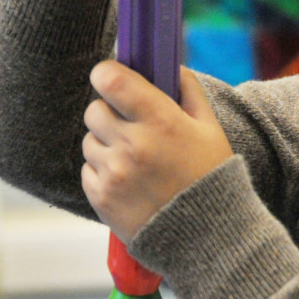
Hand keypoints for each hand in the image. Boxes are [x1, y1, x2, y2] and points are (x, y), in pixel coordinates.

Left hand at [81, 61, 233, 242]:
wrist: (206, 233)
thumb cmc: (210, 174)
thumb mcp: (209, 127)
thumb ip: (188, 89)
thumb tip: (168, 64)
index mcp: (160, 121)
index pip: (111, 80)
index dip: (107, 73)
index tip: (113, 77)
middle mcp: (132, 145)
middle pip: (94, 110)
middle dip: (109, 112)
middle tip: (130, 123)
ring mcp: (113, 173)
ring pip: (89, 140)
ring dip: (106, 143)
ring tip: (135, 158)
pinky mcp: (100, 197)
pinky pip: (87, 170)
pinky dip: (103, 170)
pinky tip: (130, 179)